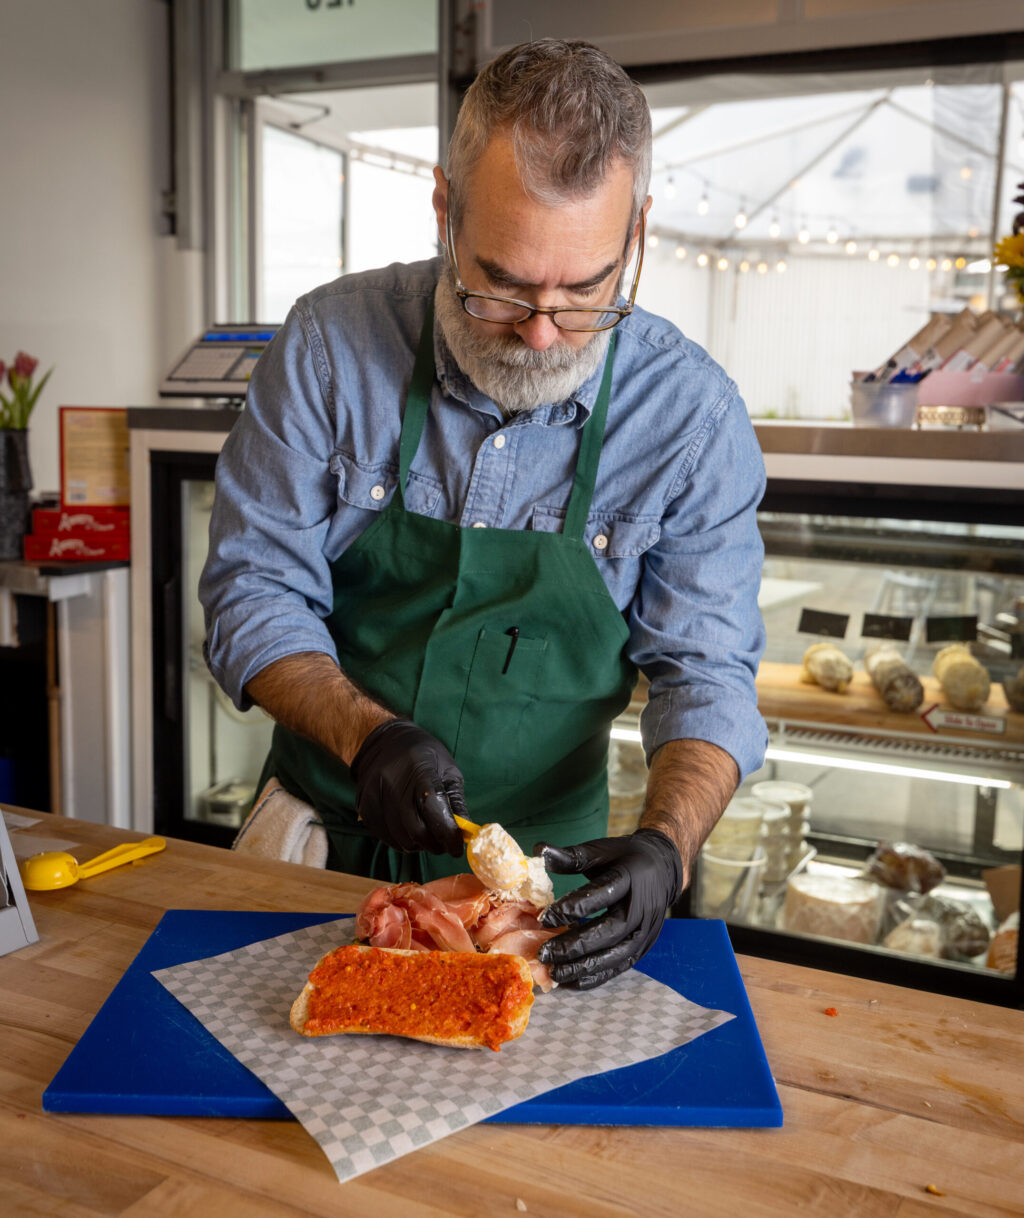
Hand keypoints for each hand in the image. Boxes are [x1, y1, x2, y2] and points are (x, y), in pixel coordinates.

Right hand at [350, 719, 465, 855]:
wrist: (386, 741)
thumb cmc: (424, 756)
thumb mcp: (448, 770)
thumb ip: (457, 802)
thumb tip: (466, 833)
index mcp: (419, 769)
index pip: (433, 808)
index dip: (447, 833)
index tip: (457, 848)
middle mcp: (393, 781)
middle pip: (415, 829)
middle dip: (434, 844)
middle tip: (444, 845)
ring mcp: (375, 794)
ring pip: (400, 838)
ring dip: (418, 844)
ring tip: (426, 834)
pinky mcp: (364, 806)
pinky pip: (384, 836)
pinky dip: (400, 840)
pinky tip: (408, 830)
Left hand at [535, 828, 682, 989]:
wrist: (663, 869)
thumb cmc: (625, 858)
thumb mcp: (600, 850)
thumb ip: (571, 856)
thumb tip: (538, 851)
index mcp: (629, 878)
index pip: (600, 895)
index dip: (571, 907)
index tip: (545, 917)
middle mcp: (641, 908)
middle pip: (608, 931)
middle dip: (575, 945)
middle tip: (545, 953)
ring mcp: (645, 930)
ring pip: (615, 954)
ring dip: (584, 966)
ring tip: (555, 971)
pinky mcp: (644, 946)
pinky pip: (620, 966)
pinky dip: (597, 976)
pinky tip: (573, 980)